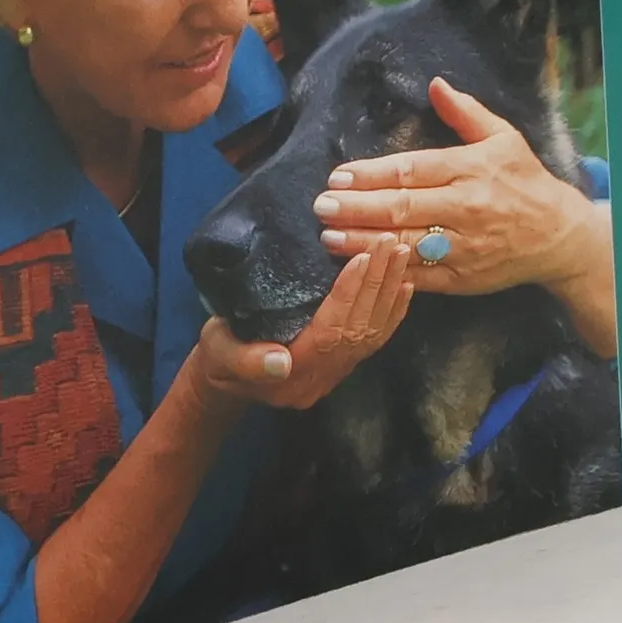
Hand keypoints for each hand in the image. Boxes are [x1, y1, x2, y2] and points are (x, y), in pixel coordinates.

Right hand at [192, 233, 413, 410]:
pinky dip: (393, 310)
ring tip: (401, 254)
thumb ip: (245, 360)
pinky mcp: (342, 364)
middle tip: (391, 243)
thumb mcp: (218, 353)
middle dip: (377, 285)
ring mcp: (335, 374)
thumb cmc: (217, 357)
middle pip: (358, 330)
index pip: (330, 333)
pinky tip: (404, 285)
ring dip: (389, 292)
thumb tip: (280, 362)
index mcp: (293, 376)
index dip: (347, 295)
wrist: (224, 379)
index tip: (361, 257)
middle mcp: (322, 379)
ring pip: (372, 333)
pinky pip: (375, 339)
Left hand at [312, 77, 618, 354]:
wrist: (560, 236)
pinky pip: (421, 277)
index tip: (338, 177)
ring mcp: (464, 247)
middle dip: (357, 208)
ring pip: (406, 244)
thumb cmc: (525, 181)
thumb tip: (435, 84)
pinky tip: (361, 264)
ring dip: (362, 241)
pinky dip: (390, 271)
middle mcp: (466, 208)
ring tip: (328, 235)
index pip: (412, 171)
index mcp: (471, 170)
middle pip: (403, 208)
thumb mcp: (503, 138)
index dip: (371, 175)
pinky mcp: (464, 278)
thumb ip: (466, 113)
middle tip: (321, 206)